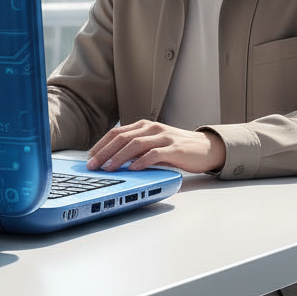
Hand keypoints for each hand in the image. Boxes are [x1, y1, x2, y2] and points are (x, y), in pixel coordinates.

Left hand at [86, 120, 226, 174]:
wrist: (207, 149)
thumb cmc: (177, 149)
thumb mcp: (153, 146)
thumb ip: (136, 150)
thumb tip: (112, 161)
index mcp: (144, 126)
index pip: (116, 133)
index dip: (101, 145)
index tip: (89, 157)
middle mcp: (152, 128)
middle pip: (122, 138)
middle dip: (104, 152)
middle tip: (92, 165)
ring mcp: (163, 137)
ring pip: (135, 145)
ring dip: (118, 157)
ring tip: (107, 168)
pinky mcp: (174, 149)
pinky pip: (154, 154)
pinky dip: (141, 162)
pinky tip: (132, 169)